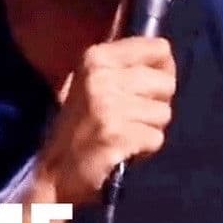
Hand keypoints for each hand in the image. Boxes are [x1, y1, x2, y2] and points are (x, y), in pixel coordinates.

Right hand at [37, 36, 175, 204]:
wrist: (54, 173)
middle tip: (131, 117)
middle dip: (157, 103)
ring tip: (124, 134)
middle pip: (167, 83)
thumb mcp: (94, 82)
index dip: (163, 71)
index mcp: (97, 57)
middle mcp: (101, 77)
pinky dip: (145, 149)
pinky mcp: (116, 135)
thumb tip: (167, 59)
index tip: (149, 88)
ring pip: (164, 113)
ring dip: (150, 129)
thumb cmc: (80, 127)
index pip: (159, 48)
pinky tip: (123, 150)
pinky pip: (156, 138)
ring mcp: (108, 106)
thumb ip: (127, 66)